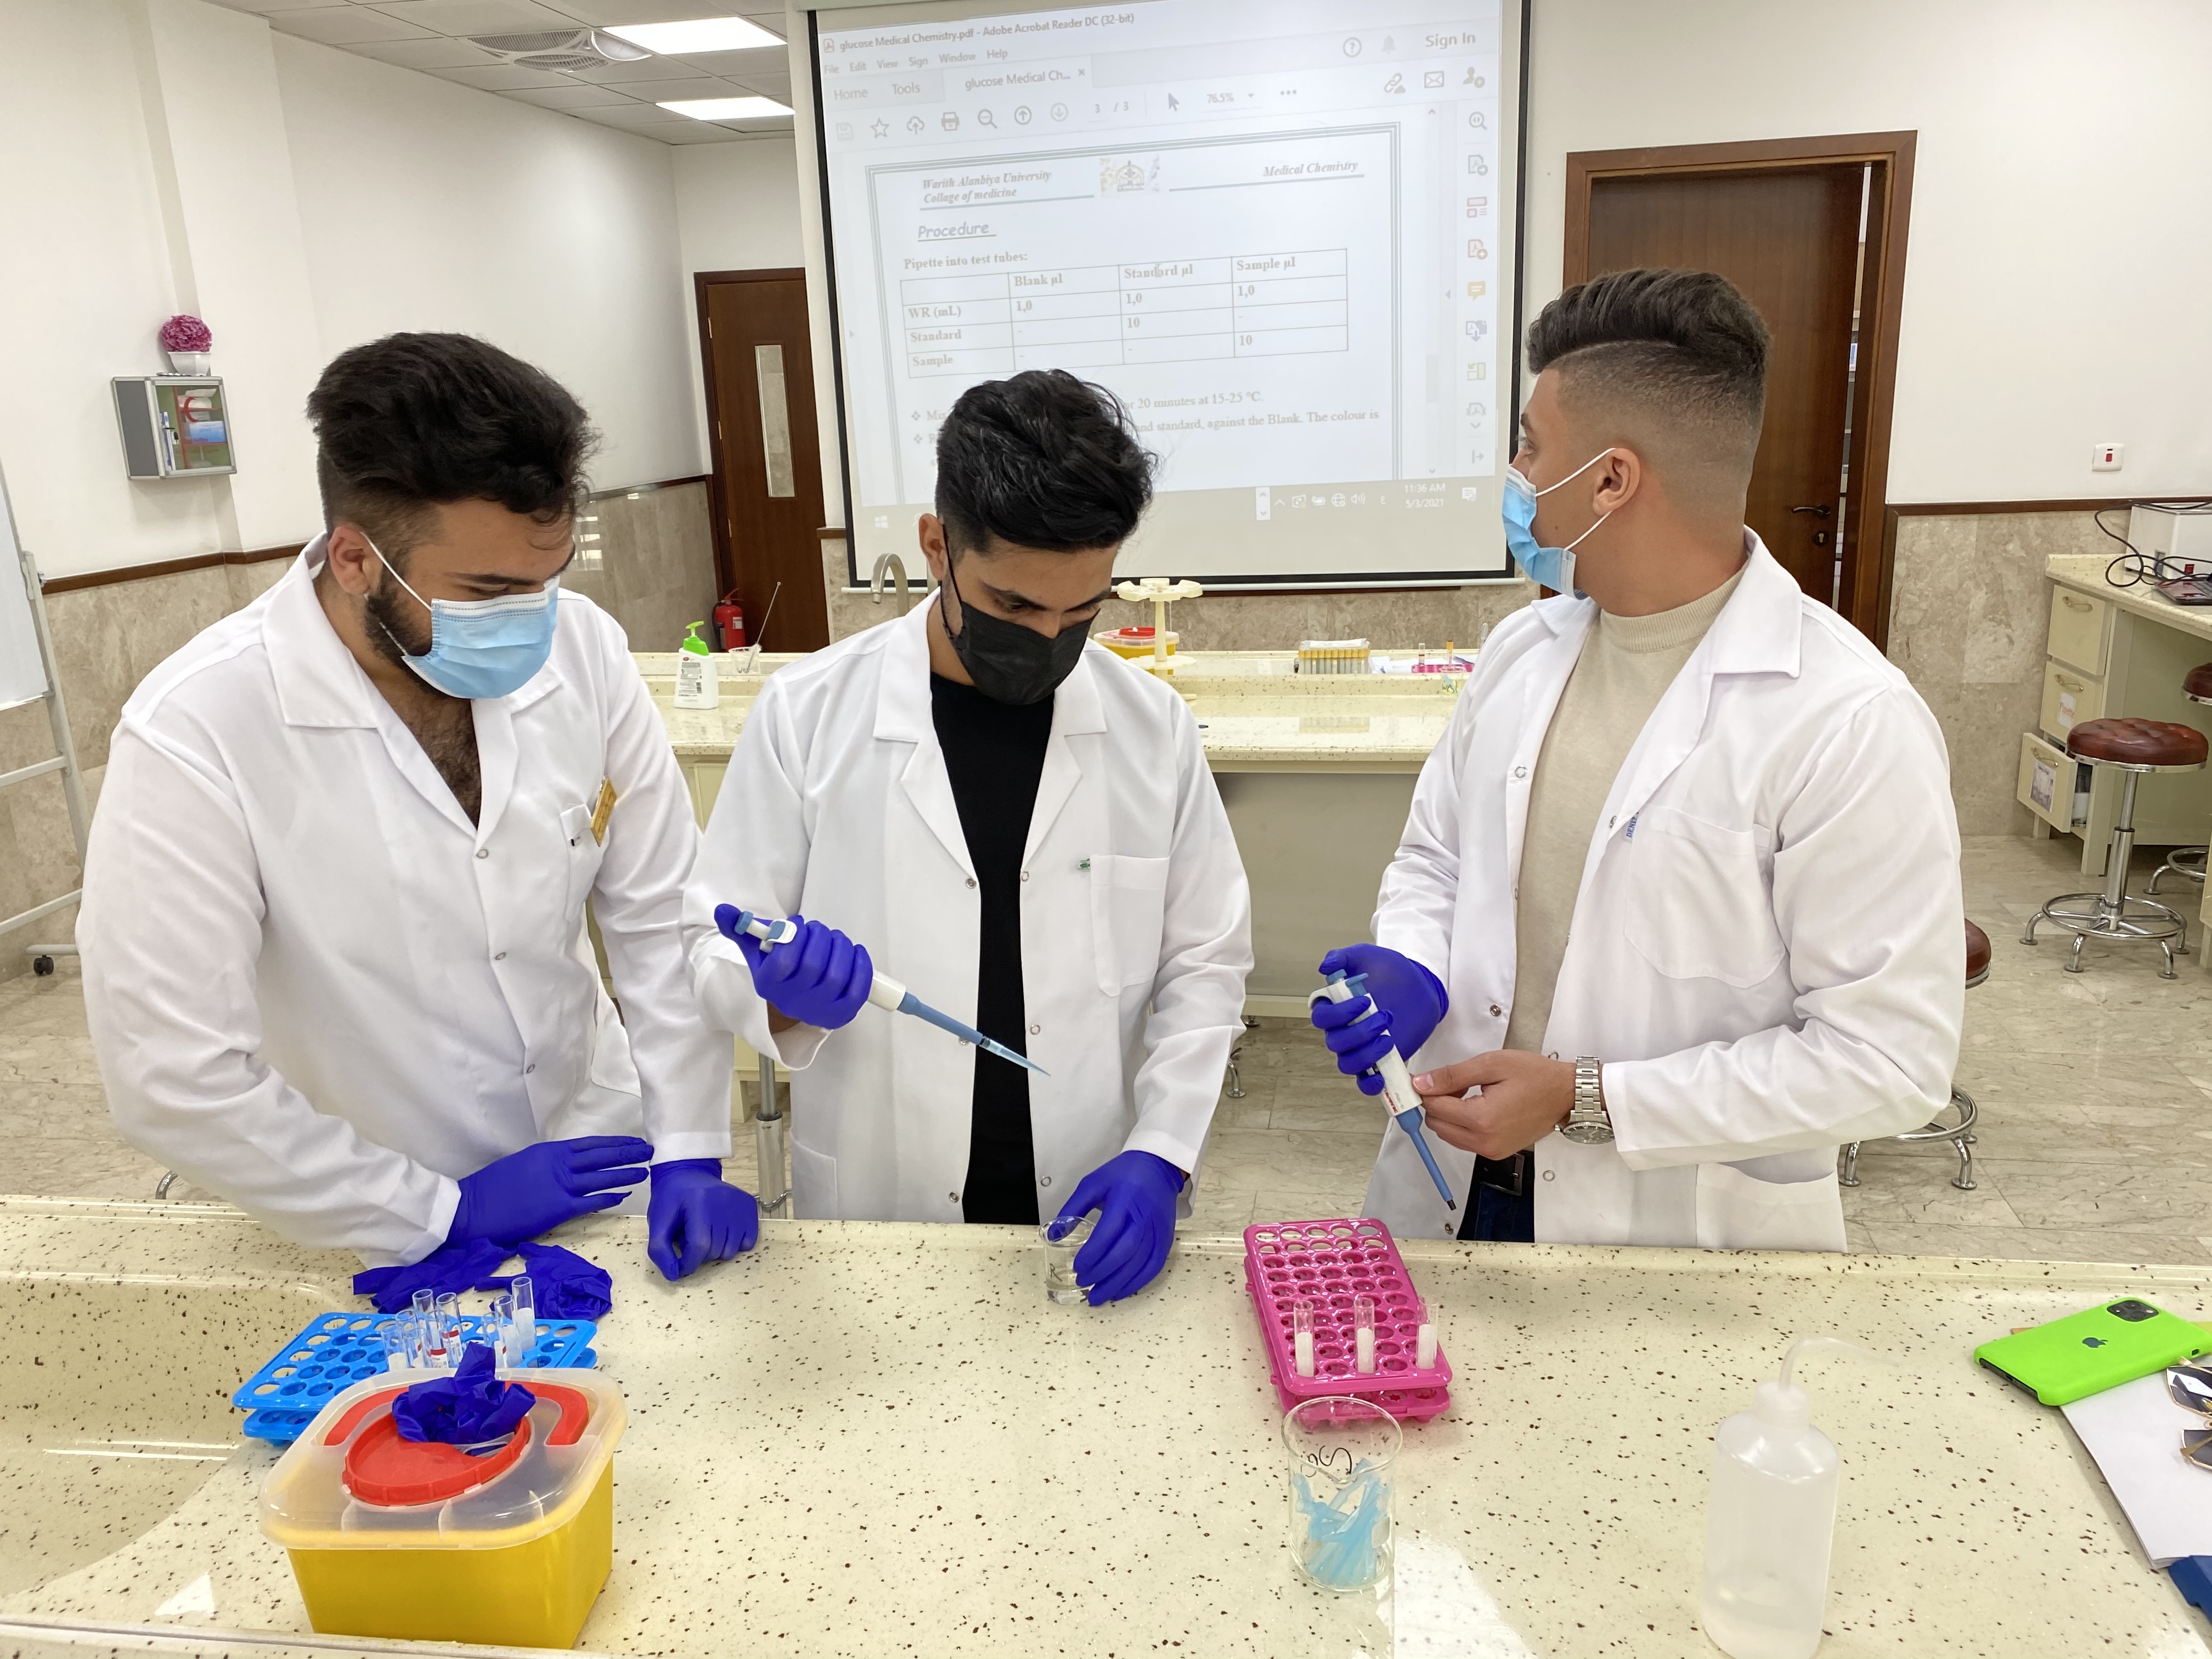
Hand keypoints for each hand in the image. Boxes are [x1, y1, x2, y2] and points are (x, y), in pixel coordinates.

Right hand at [449, 1136, 653, 1249]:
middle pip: (602, 1156)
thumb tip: (568, 1165)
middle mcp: (558, 1164)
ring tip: (645, 1170)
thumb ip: (548, 1163)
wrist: (472, 1208)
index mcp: (550, 1152)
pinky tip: (623, 1195)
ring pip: (602, 1177)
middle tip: (649, 1151)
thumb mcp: (523, 1164)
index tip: (633, 1141)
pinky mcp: (558, 1209)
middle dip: (627, 1152)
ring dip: (625, 1173)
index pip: (591, 1144)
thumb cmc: (493, 1188)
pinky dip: (609, 1198)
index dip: (615, 1142)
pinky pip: (591, 1202)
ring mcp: (559, 1186)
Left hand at [646, 1158, 759, 1280]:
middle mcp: (723, 1200)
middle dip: (699, 1254)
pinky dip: (734, 1244)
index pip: (699, 1245)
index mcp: (698, 1201)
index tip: (680, 1265)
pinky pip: (747, 1243)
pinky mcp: (749, 1207)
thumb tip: (675, 1275)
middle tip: (691, 1237)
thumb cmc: (672, 1199)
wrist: (689, 1174)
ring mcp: (739, 1203)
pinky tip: (722, 1232)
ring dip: (716, 1251)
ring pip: (731, 1251)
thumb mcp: (658, 1222)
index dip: (688, 1263)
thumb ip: (660, 1250)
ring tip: (706, 1233)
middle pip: (715, 1250)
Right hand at [715, 907, 873, 1030]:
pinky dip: (861, 966)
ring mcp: (819, 1010)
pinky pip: (858, 990)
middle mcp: (792, 1001)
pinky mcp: (843, 1013)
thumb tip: (723, 910)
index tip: (800, 924)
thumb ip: (741, 928)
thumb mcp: (757, 950)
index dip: (797, 935)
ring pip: (837, 975)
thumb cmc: (778, 969)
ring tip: (836, 939)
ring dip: (841, 947)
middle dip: (821, 937)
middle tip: (820, 930)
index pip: (784, 960)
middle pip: (813, 965)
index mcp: (768, 985)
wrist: (795, 1001)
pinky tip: (854, 952)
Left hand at [1058, 1150, 1183, 1304]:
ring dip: (1119, 1283)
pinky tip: (1121, 1291)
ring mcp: (1158, 1228)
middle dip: (1103, 1272)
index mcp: (1124, 1198)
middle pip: (1125, 1251)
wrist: (1158, 1167)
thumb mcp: (1093, 1183)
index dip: (1093, 1253)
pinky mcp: (1166, 1238)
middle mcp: (1144, 1215)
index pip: (1109, 1231)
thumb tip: (1055, 1235)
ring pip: (1140, 1262)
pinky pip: (1154, 1265)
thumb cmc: (1122, 1175)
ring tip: (1098, 1296)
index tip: (1077, 1266)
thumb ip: (1072, 1208)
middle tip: (1084, 1283)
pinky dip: (1138, 1282)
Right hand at [1310, 944, 1448, 1093]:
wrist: (1419, 983)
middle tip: (1385, 1017)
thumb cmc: (1388, 969)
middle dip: (1358, 1033)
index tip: (1365, 1001)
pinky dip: (1369, 1084)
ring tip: (1388, 1039)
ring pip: (1348, 1063)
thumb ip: (1342, 958)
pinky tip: (1380, 1077)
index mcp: (1334, 1006)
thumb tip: (1325, 968)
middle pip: (1335, 1043)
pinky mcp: (1379, 1060)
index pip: (1322, 1017)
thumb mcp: (1365, 956)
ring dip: (1365, 1054)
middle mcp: (1343, 1029)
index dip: (1339, 1013)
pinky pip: (1365, 1081)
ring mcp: (1360, 1047)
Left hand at [1410, 1051, 1574, 1159]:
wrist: (1566, 1094)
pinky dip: (1462, 1124)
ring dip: (1449, 1114)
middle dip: (1437, 1103)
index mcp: (1481, 1119)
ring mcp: (1491, 1150)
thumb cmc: (1536, 1076)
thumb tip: (1421, 1083)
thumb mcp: (1491, 1065)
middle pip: (1437, 1125)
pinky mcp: (1497, 1152)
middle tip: (1454, 1082)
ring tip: (1469, 1092)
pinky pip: (1465, 1141)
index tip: (1422, 1078)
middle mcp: (1484, 1142)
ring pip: (1449, 1135)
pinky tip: (1477, 1104)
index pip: (1434, 1108)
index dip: (1425, 1090)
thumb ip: (1453, 1075)